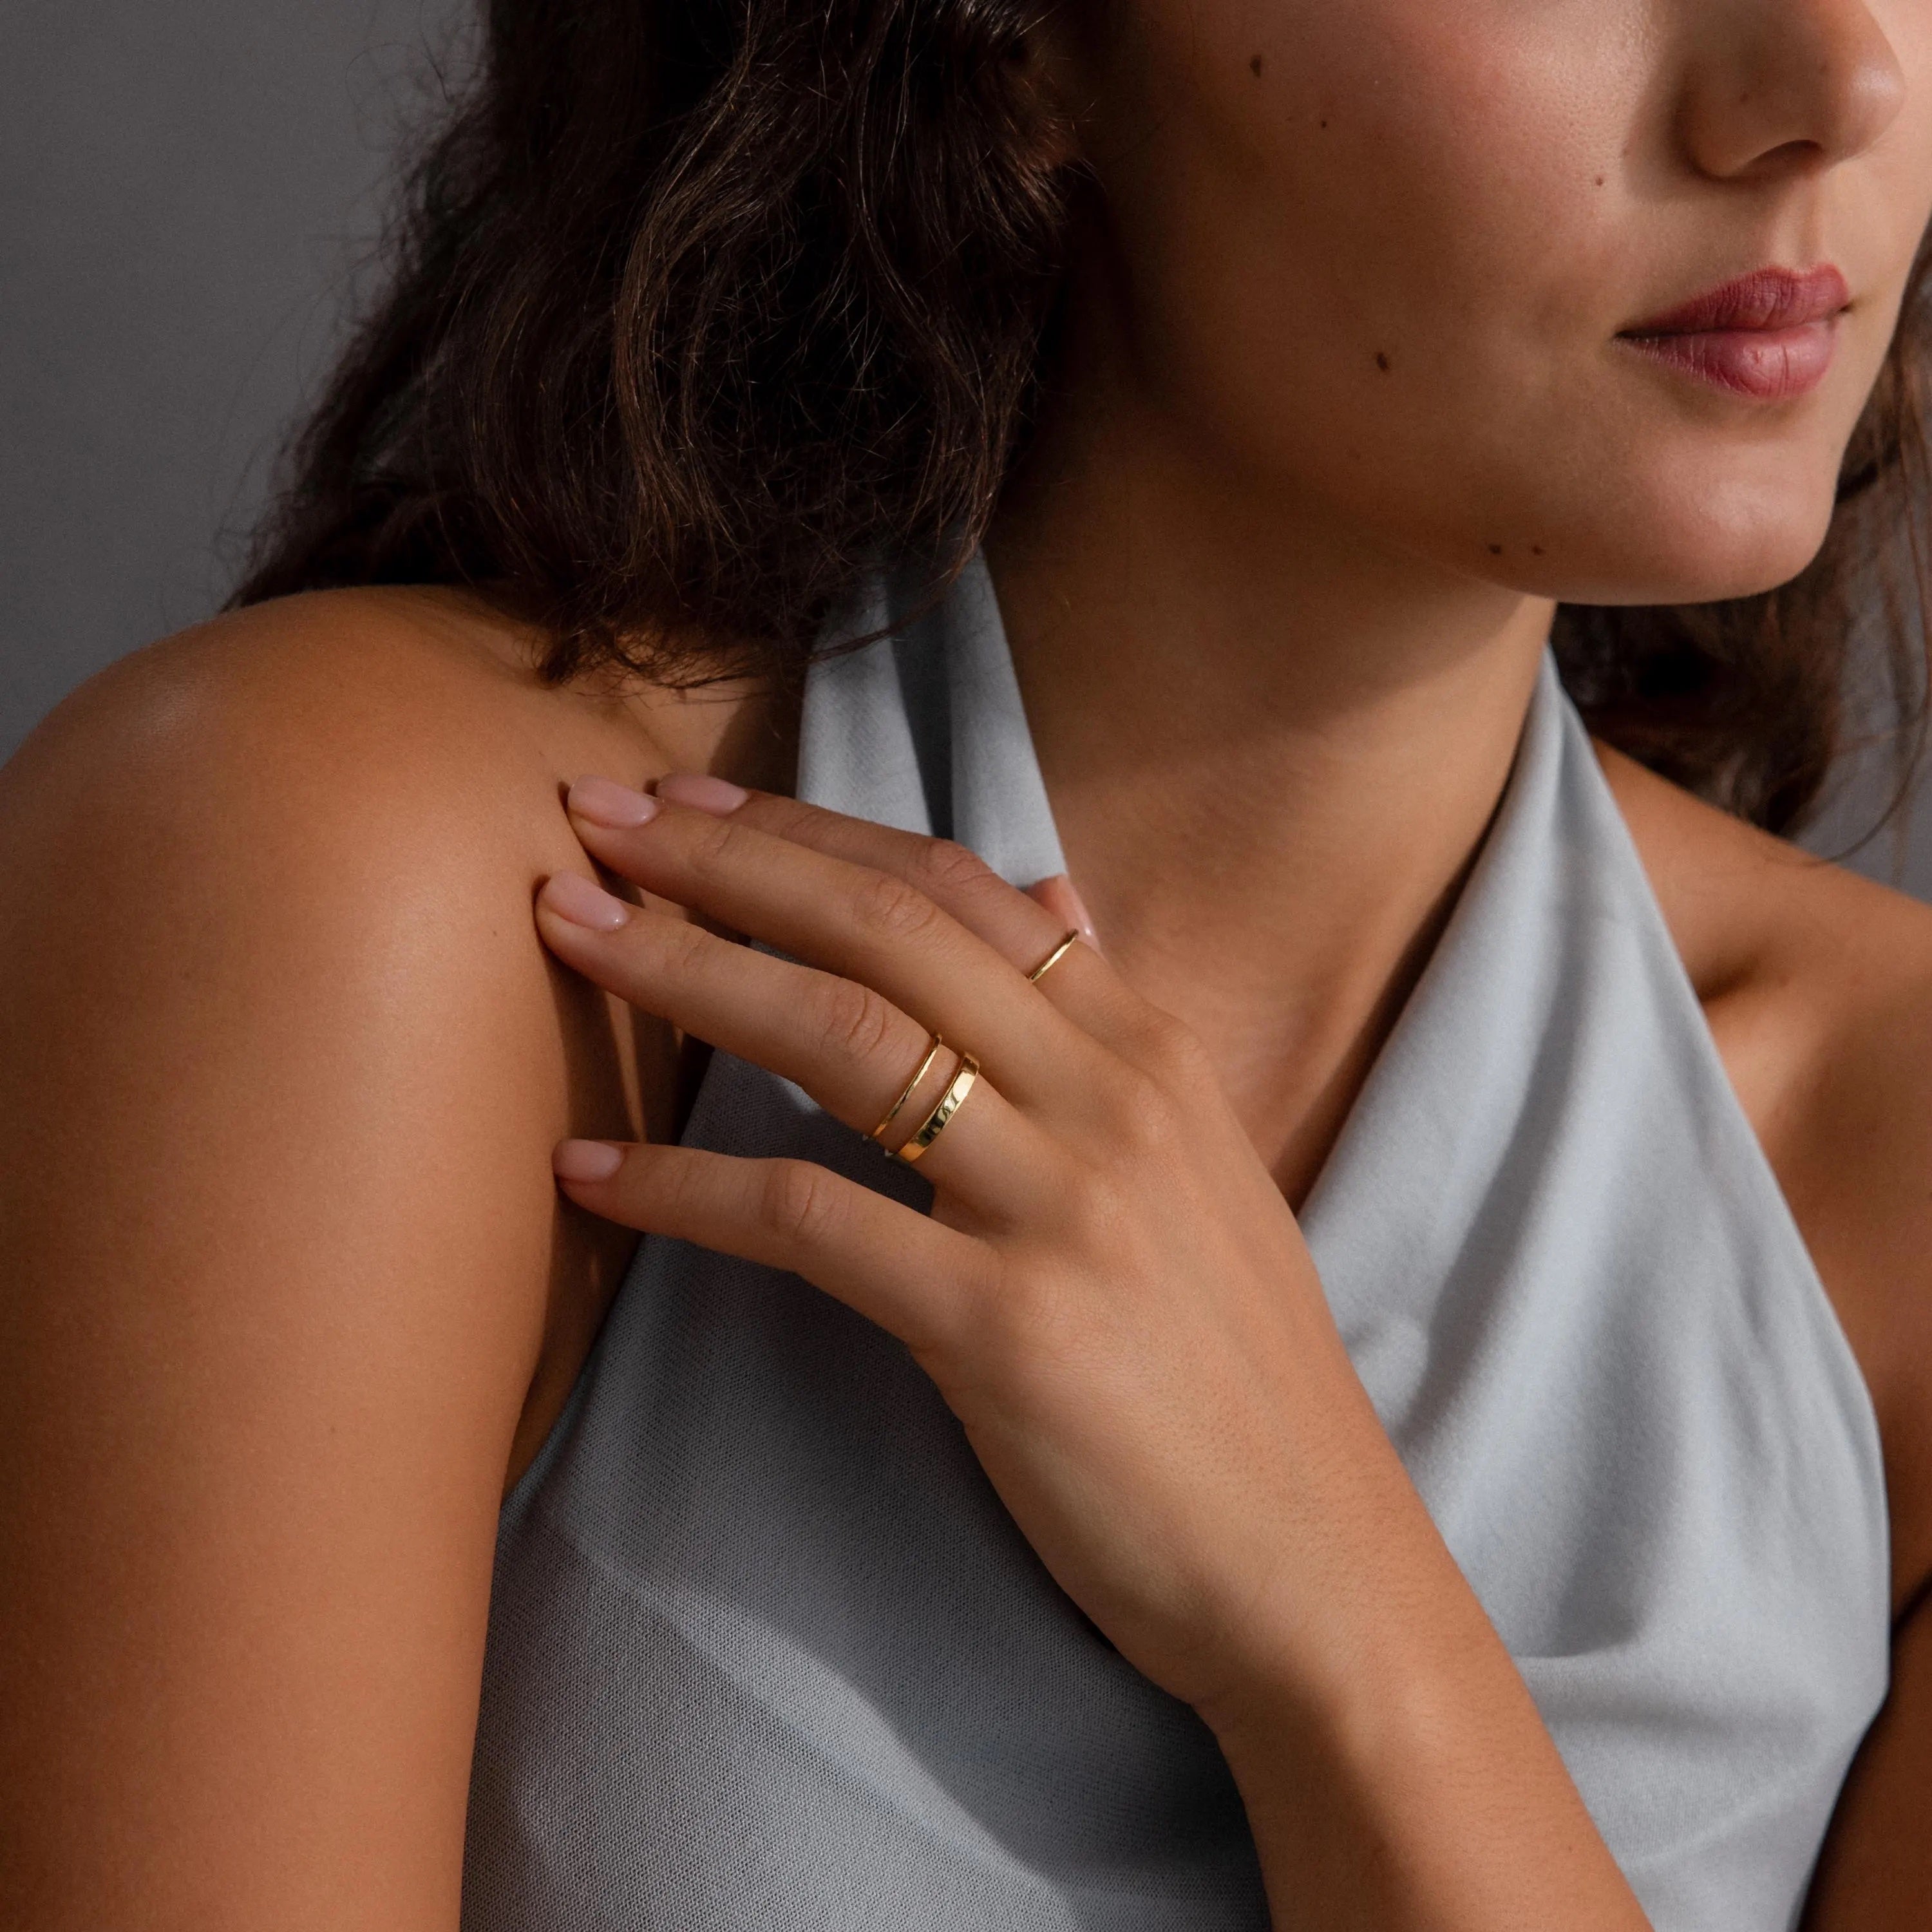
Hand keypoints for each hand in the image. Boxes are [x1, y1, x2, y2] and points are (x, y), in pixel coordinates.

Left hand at [534, 772, 1414, 1724]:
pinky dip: (684, 1188)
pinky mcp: (1006, 1325)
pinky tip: (586, 1172)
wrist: (1314, 1563)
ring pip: (841, 1036)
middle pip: (886, 928)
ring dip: (685, 971)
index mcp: (1149, 1053)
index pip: (957, 890)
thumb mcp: (1200, 1170)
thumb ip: (1110, 1032)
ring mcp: (1062, 1204)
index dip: (813, 831)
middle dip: (727, 860)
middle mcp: (1110, 1098)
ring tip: (565, 930)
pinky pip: (809, 1222)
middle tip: (594, 818)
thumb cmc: (1236, 1377)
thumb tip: (1052, 897)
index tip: (696, 800)